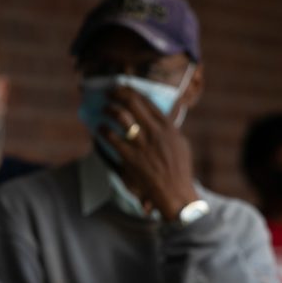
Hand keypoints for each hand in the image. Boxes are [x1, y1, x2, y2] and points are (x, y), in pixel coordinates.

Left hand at [104, 85, 195, 218]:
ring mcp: (142, 145)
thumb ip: (170, 129)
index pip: (148, 102)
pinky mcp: (130, 159)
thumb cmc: (180, 171)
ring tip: (105, 108)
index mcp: (168, 128)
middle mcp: (155, 133)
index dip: (133, 92)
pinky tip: (100, 129)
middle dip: (119, 94)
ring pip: (121, 117)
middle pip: (133, 104)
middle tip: (110, 93)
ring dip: (110, 109)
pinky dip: (103, 131)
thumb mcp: (181, 145)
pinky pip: (112, 139)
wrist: (175, 194)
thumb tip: (163, 116)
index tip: (124, 88)